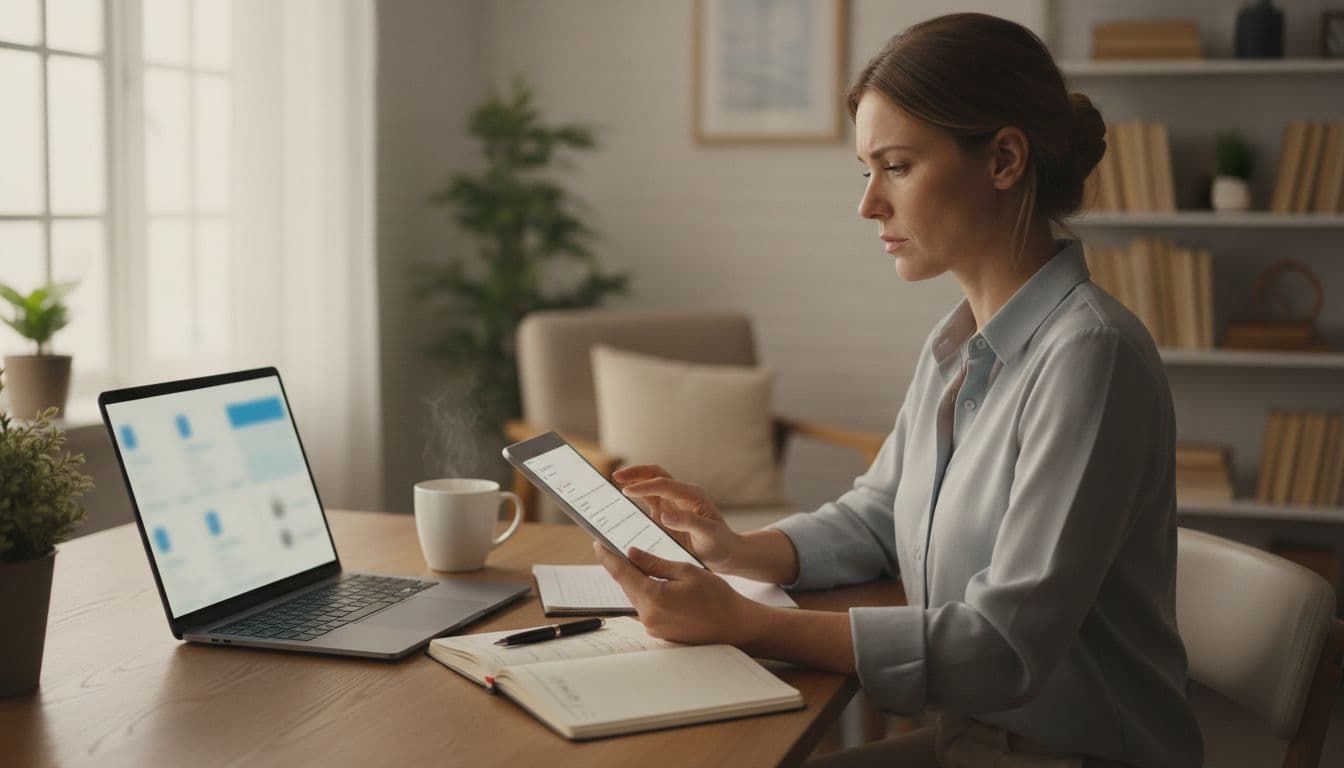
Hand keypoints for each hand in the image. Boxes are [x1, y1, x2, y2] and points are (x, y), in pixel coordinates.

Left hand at [592, 541, 760, 645]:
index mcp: (653, 598)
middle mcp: (648, 616)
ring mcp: (653, 628)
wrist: (735, 627)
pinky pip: (647, 608)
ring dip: (637, 581)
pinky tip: (656, 584)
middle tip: (616, 548)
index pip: (621, 573)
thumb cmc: (716, 597)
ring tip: (639, 564)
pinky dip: (648, 594)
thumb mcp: (686, 570)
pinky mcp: (660, 633)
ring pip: (637, 597)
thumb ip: (655, 563)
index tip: (598, 544)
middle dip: (622, 567)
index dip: (608, 557)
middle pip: (627, 586)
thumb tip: (631, 554)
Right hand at [613, 465, 741, 571]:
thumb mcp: (709, 534)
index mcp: (691, 495)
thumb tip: (665, 515)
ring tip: (614, 482)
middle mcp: (681, 495)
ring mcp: (672, 503)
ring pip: (650, 484)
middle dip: (636, 473)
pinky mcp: (665, 513)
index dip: (644, 486)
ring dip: (633, 480)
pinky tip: (621, 501)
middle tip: (615, 476)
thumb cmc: (720, 543)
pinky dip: (635, 496)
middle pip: (656, 474)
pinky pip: (648, 500)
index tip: (627, 492)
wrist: (725, 553)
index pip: (664, 484)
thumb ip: (689, 522)